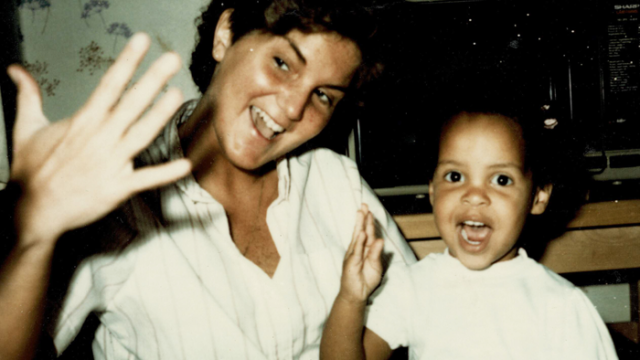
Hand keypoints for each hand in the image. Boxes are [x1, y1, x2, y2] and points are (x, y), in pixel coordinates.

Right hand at [8, 33, 191, 245]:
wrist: (31, 211)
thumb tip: (15, 70)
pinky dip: (165, 173)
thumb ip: (28, 97)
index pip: (109, 84)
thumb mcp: (25, 128)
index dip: (128, 61)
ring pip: (141, 134)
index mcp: (82, 121)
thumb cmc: (31, 171)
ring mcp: (109, 163)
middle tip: (173, 59)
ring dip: (160, 114)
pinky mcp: (116, 188)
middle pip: (130, 103)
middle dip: (152, 79)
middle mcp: (99, 138)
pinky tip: (185, 165)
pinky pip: (145, 179)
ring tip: (178, 94)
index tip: (143, 42)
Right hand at [339, 204, 384, 303]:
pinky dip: (359, 242)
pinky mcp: (351, 263)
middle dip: (362, 218)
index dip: (369, 221)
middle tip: (364, 205)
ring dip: (359, 225)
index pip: (368, 233)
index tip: (369, 209)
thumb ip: (376, 253)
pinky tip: (361, 233)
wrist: (356, 295)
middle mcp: (358, 250)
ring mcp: (353, 256)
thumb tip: (380, 240)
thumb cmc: (365, 280)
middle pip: (361, 231)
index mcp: (365, 249)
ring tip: (361, 214)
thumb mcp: (375, 266)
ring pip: (357, 238)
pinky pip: (356, 251)